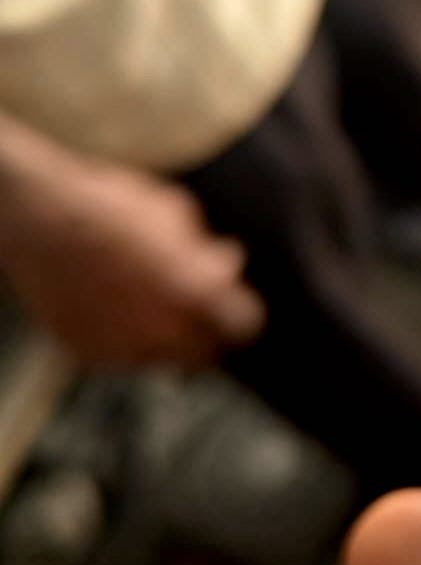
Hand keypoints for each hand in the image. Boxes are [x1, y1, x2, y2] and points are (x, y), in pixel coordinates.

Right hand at [0, 128, 263, 366]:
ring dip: (167, 338)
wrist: (32, 215)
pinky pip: (123, 357)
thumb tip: (228, 265)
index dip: (239, 310)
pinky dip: (126, 339)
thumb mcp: (174, 214)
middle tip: (194, 307)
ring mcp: (124, 347)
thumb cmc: (109, 206)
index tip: (232, 300)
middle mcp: (165, 330)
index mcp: (196, 293)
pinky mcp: (88, 354)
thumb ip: (207, 251)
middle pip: (206, 353)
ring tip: (147, 302)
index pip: (244, 325)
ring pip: (165, 359)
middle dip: (206, 330)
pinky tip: (115, 307)